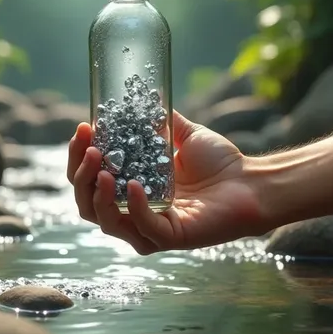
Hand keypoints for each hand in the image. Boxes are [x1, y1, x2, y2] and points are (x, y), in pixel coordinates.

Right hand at [67, 110, 263, 254]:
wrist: (252, 181)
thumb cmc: (220, 163)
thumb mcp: (183, 135)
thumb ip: (160, 121)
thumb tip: (143, 96)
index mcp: (131, 189)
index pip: (91, 179)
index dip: (80, 156)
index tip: (83, 129)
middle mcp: (135, 212)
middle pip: (88, 203)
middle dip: (81, 175)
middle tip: (90, 148)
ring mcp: (150, 228)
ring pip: (106, 221)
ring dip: (98, 194)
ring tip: (104, 167)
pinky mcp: (170, 237)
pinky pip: (143, 228)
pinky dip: (134, 207)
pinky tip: (133, 185)